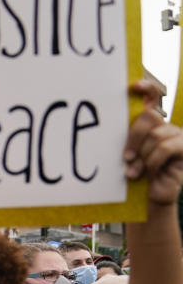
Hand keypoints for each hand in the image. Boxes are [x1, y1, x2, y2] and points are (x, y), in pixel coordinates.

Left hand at [125, 80, 182, 204]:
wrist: (151, 196)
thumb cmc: (136, 174)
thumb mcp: (128, 153)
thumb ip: (126, 138)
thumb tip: (108, 127)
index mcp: (151, 124)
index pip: (153, 97)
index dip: (147, 88)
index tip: (133, 86)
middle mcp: (166, 125)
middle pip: (148, 116)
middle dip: (134, 137)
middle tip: (126, 157)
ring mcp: (178, 135)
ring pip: (155, 135)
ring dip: (143, 156)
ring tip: (136, 172)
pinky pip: (164, 148)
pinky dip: (152, 162)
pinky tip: (149, 173)